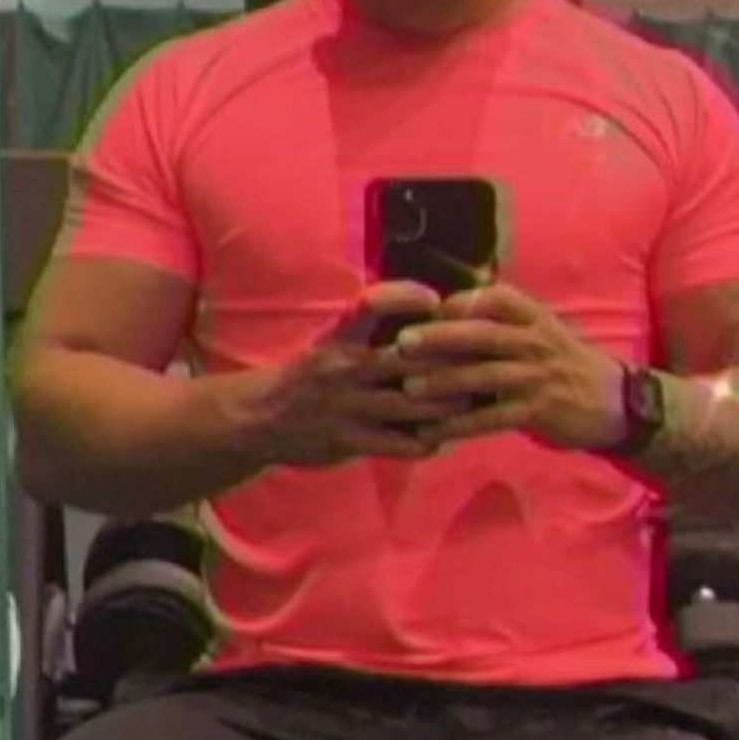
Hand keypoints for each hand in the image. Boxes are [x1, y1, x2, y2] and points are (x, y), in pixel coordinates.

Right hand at [252, 281, 474, 465]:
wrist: (257, 419)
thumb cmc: (306, 378)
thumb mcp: (329, 344)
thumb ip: (367, 333)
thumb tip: (424, 318)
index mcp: (340, 338)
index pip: (372, 303)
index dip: (406, 297)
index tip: (435, 301)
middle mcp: (345, 366)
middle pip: (409, 358)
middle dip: (449, 361)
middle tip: (481, 362)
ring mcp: (348, 405)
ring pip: (413, 403)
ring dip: (448, 405)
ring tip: (472, 404)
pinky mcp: (349, 439)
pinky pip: (399, 443)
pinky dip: (426, 442)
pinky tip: (440, 439)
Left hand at [395, 283, 627, 451]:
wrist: (613, 400)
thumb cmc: (562, 363)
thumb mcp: (539, 331)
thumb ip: (499, 322)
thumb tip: (444, 311)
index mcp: (533, 316)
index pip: (495, 298)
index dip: (458, 303)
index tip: (422, 310)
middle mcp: (536, 341)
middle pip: (483, 334)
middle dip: (440, 337)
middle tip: (401, 343)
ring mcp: (538, 376)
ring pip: (485, 376)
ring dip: (444, 383)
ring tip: (408, 389)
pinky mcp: (538, 410)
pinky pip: (493, 418)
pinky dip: (461, 426)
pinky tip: (434, 433)